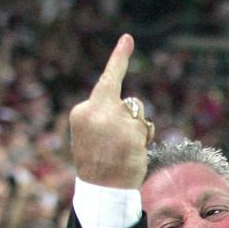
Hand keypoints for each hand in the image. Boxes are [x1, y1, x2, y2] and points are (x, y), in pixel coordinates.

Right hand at [69, 34, 152, 188]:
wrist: (102, 188)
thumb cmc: (99, 163)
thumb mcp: (94, 134)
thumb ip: (106, 116)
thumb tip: (130, 107)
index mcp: (84, 111)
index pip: (108, 81)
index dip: (120, 58)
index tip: (129, 39)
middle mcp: (97, 111)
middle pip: (128, 102)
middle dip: (132, 117)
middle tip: (121, 139)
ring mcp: (115, 120)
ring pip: (138, 115)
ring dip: (137, 131)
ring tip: (124, 151)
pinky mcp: (130, 131)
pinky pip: (144, 129)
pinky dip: (142, 141)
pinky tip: (130, 154)